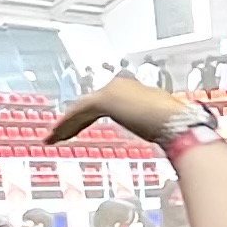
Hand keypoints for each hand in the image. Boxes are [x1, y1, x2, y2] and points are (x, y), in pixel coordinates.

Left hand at [47, 75, 194, 148]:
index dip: (87, 119)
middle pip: (89, 107)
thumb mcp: (161, 127)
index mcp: (134, 92)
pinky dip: (66, 123)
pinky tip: (56, 133)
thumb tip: (167, 139)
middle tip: (57, 134)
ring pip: (81, 109)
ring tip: (51, 138)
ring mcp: (112, 91)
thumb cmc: (176, 125)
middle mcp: (121, 87)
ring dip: (65, 125)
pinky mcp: (104, 98)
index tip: (76, 129)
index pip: (103, 106)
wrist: (176, 121)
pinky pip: (79, 112)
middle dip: (72, 122)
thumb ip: (154, 128)